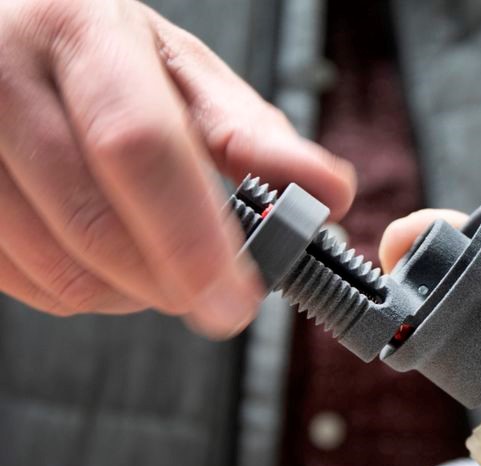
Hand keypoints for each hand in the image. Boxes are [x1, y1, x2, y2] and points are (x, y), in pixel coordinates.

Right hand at [0, 0, 355, 336]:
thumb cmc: (101, 62)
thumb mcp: (180, 75)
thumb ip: (254, 137)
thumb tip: (329, 192)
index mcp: (79, 31)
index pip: (138, 147)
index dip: (193, 236)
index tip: (237, 298)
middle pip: (93, 224)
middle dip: (172, 282)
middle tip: (214, 296)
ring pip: (58, 270)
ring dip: (128, 293)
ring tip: (155, 259)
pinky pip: (22, 285)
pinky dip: (78, 292)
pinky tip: (98, 255)